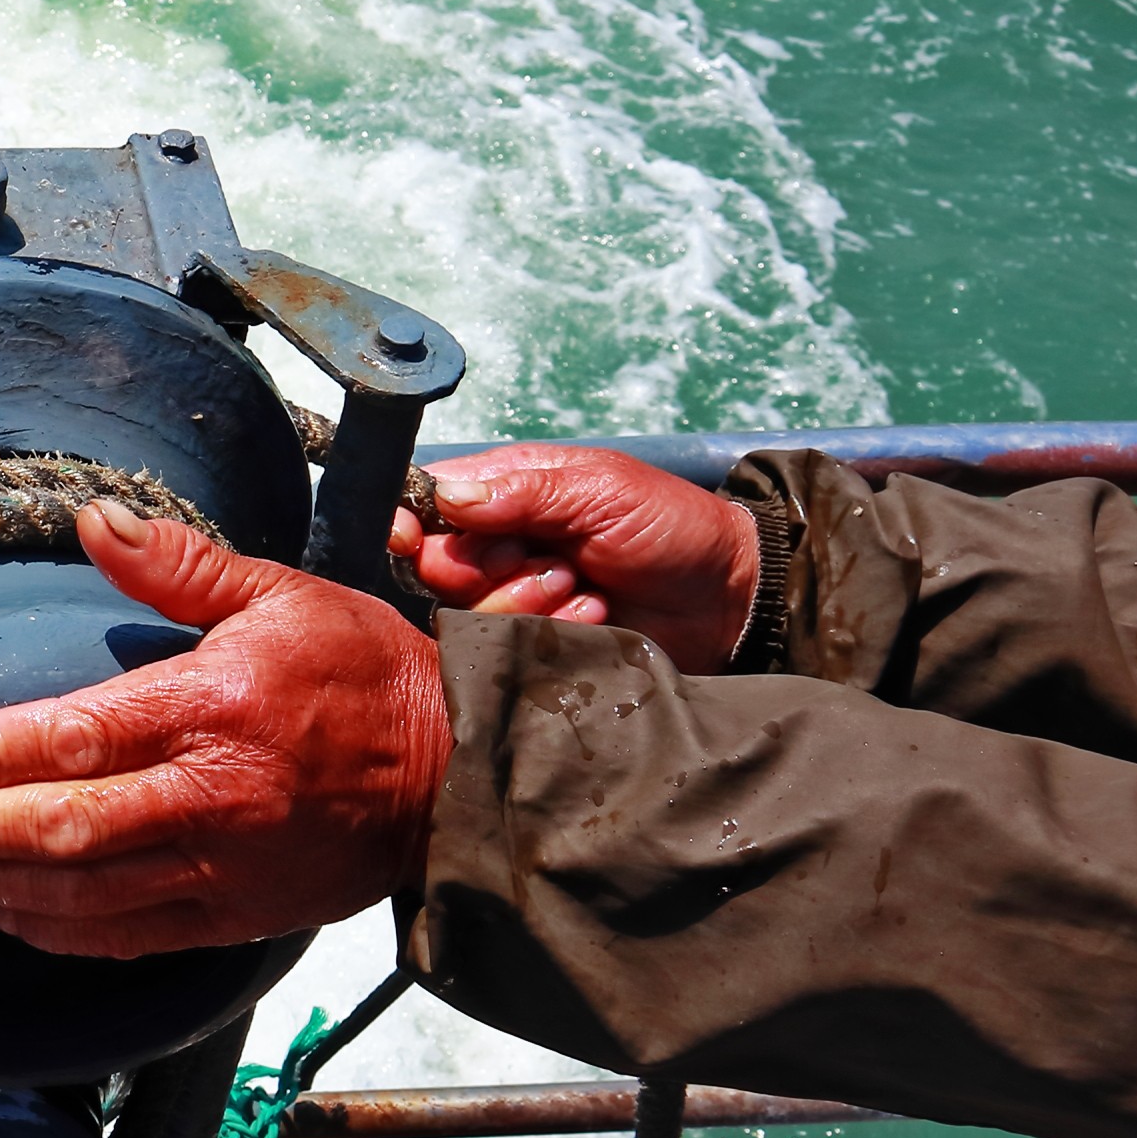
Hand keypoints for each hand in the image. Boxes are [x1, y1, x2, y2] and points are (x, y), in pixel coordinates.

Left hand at [0, 502, 447, 958]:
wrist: (459, 774)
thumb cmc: (367, 673)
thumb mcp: (281, 595)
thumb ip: (178, 567)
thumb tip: (93, 522)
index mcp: (212, 709)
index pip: (74, 737)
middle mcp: (209, 797)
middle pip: (62, 827)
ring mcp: (221, 866)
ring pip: (84, 892)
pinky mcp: (235, 916)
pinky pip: (128, 936)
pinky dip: (59, 930)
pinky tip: (8, 911)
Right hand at [396, 444, 757, 671]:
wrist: (729, 596)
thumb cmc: (670, 525)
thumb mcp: (601, 491)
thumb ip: (524, 492)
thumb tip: (446, 497)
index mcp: (507, 490)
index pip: (427, 502)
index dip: (407, 521)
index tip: (409, 537)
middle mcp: (500, 544)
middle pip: (435, 564)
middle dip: (485, 566)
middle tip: (545, 557)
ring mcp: (516, 598)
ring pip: (468, 611)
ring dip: (527, 599)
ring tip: (583, 585)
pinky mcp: (536, 644)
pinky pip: (508, 646)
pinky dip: (553, 628)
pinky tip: (596, 615)